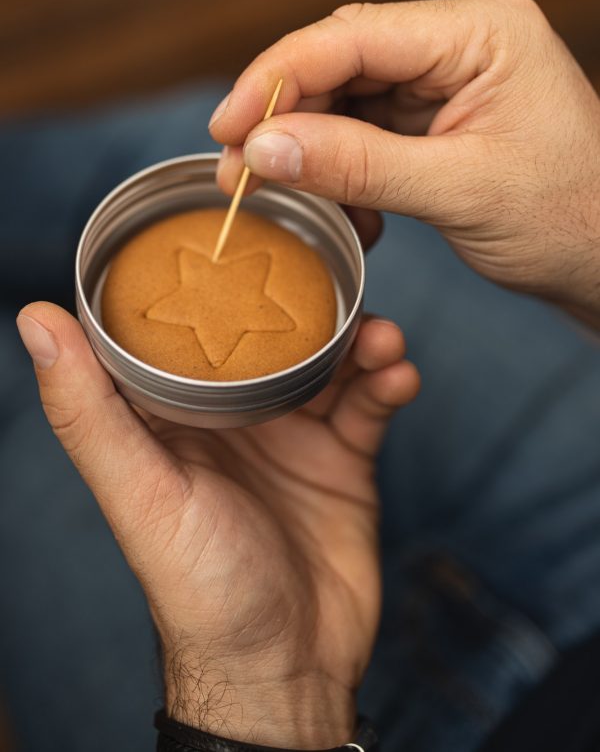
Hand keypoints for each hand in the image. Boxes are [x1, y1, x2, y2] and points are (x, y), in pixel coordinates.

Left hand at [16, 304, 418, 748]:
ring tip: (382, 334)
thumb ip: (89, 411)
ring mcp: (291, 434)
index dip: (206, 277)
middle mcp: (233, 417)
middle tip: (335, 274)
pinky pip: (368, 405)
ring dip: (359, 339)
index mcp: (176, 415)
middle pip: (271, 335)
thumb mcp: (140, 491)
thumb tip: (36, 316)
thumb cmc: (198, 586)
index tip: (234, 226)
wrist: (286, 668)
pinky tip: (401, 374)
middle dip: (306, 303)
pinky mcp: (341, 459)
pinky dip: (387, 382)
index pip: (188, 328)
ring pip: (329, 361)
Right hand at [211, 0, 599, 328]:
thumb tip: (262, 148)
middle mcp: (459, 44)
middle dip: (283, 115)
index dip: (277, 77)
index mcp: (481, 33)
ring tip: (271, 192)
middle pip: (341, 60)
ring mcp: (446, 82)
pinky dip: (339, 169)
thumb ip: (359, 166)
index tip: (227, 127)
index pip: (354, 35)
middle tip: (235, 167)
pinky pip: (366, 132)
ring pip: (346, 98)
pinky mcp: (436, 121)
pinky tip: (339, 208)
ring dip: (306, 147)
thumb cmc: (570, 220)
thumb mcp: (461, 192)